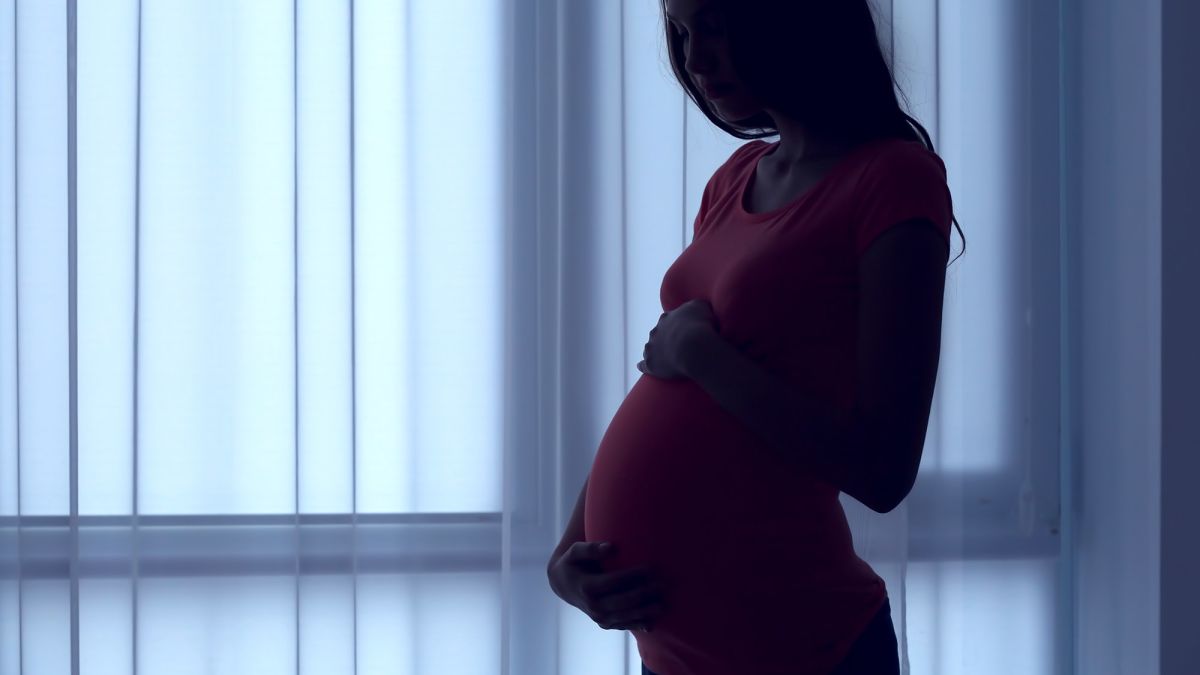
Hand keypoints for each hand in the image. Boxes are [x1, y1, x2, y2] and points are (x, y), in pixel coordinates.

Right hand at [547, 542, 666, 632]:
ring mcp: (599, 617)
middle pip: (624, 601)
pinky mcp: (605, 624)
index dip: (634, 575)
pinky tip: (653, 622)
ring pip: (626, 617)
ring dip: (645, 612)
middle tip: (664, 585)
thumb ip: (592, 548)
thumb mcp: (575, 552)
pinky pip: (624, 625)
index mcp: (587, 587)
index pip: (615, 581)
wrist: (564, 586)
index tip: (652, 567)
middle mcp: (593, 606)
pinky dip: (638, 624)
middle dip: (645, 593)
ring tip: (663, 604)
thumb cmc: (573, 563)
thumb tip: (611, 547)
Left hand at [636, 299, 718, 380]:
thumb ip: (695, 306)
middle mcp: (655, 331)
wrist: (693, 347)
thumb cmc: (700, 325)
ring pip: (649, 348)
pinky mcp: (650, 363)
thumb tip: (695, 308)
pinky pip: (643, 364)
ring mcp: (651, 348)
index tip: (684, 331)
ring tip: (664, 358)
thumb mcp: (701, 307)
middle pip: (657, 334)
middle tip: (677, 346)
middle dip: (665, 338)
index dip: (677, 326)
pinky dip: (643, 365)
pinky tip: (641, 367)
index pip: (669, 320)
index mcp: (666, 318)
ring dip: (654, 351)